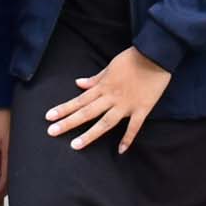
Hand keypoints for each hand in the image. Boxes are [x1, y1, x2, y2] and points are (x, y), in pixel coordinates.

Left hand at [45, 45, 170, 151]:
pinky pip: (134, 126)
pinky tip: (121, 150)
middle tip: (52, 132)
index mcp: (103, 86)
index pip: (79, 100)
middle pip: (87, 112)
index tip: (49, 117)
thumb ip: (95, 78)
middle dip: (68, 122)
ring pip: (105, 122)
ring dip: (90, 134)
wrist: (156, 54)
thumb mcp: (111, 65)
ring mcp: (126, 105)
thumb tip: (78, 83)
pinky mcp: (142, 108)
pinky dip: (128, 138)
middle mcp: (111, 97)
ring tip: (75, 145)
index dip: (64, 108)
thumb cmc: (133, 57)